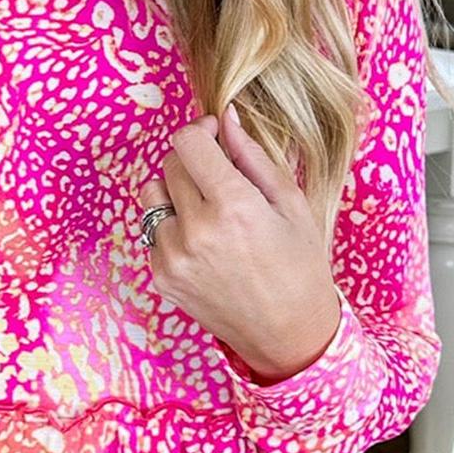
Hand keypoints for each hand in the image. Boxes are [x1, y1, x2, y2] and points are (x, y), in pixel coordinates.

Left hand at [141, 107, 341, 382]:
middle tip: (220, 177)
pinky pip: (153, 231)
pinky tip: (204, 243)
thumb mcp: (290, 204)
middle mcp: (196, 230)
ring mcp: (173, 256)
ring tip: (208, 211)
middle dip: (193, 161)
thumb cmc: (300, 266)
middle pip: (170, 164)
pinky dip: (173, 227)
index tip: (215, 136)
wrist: (288, 334)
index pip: (187, 142)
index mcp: (233, 206)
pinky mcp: (161, 276)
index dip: (201, 131)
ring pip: (153, 195)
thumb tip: (227, 118)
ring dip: (176, 192)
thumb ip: (253, 156)